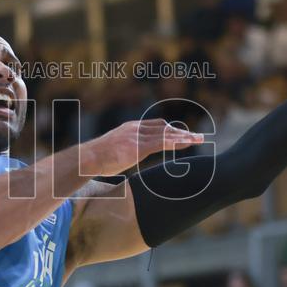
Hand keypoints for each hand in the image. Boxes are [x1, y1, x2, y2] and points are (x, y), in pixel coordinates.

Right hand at [81, 119, 203, 176]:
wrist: (88, 158)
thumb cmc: (95, 159)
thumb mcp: (110, 151)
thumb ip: (120, 152)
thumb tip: (119, 160)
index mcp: (129, 128)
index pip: (155, 125)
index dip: (170, 130)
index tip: (181, 134)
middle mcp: (135, 129)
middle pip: (165, 127)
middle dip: (181, 132)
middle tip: (196, 136)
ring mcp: (137, 137)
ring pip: (167, 134)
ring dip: (184, 137)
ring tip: (199, 139)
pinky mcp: (138, 147)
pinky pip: (162, 143)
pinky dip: (176, 143)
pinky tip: (187, 144)